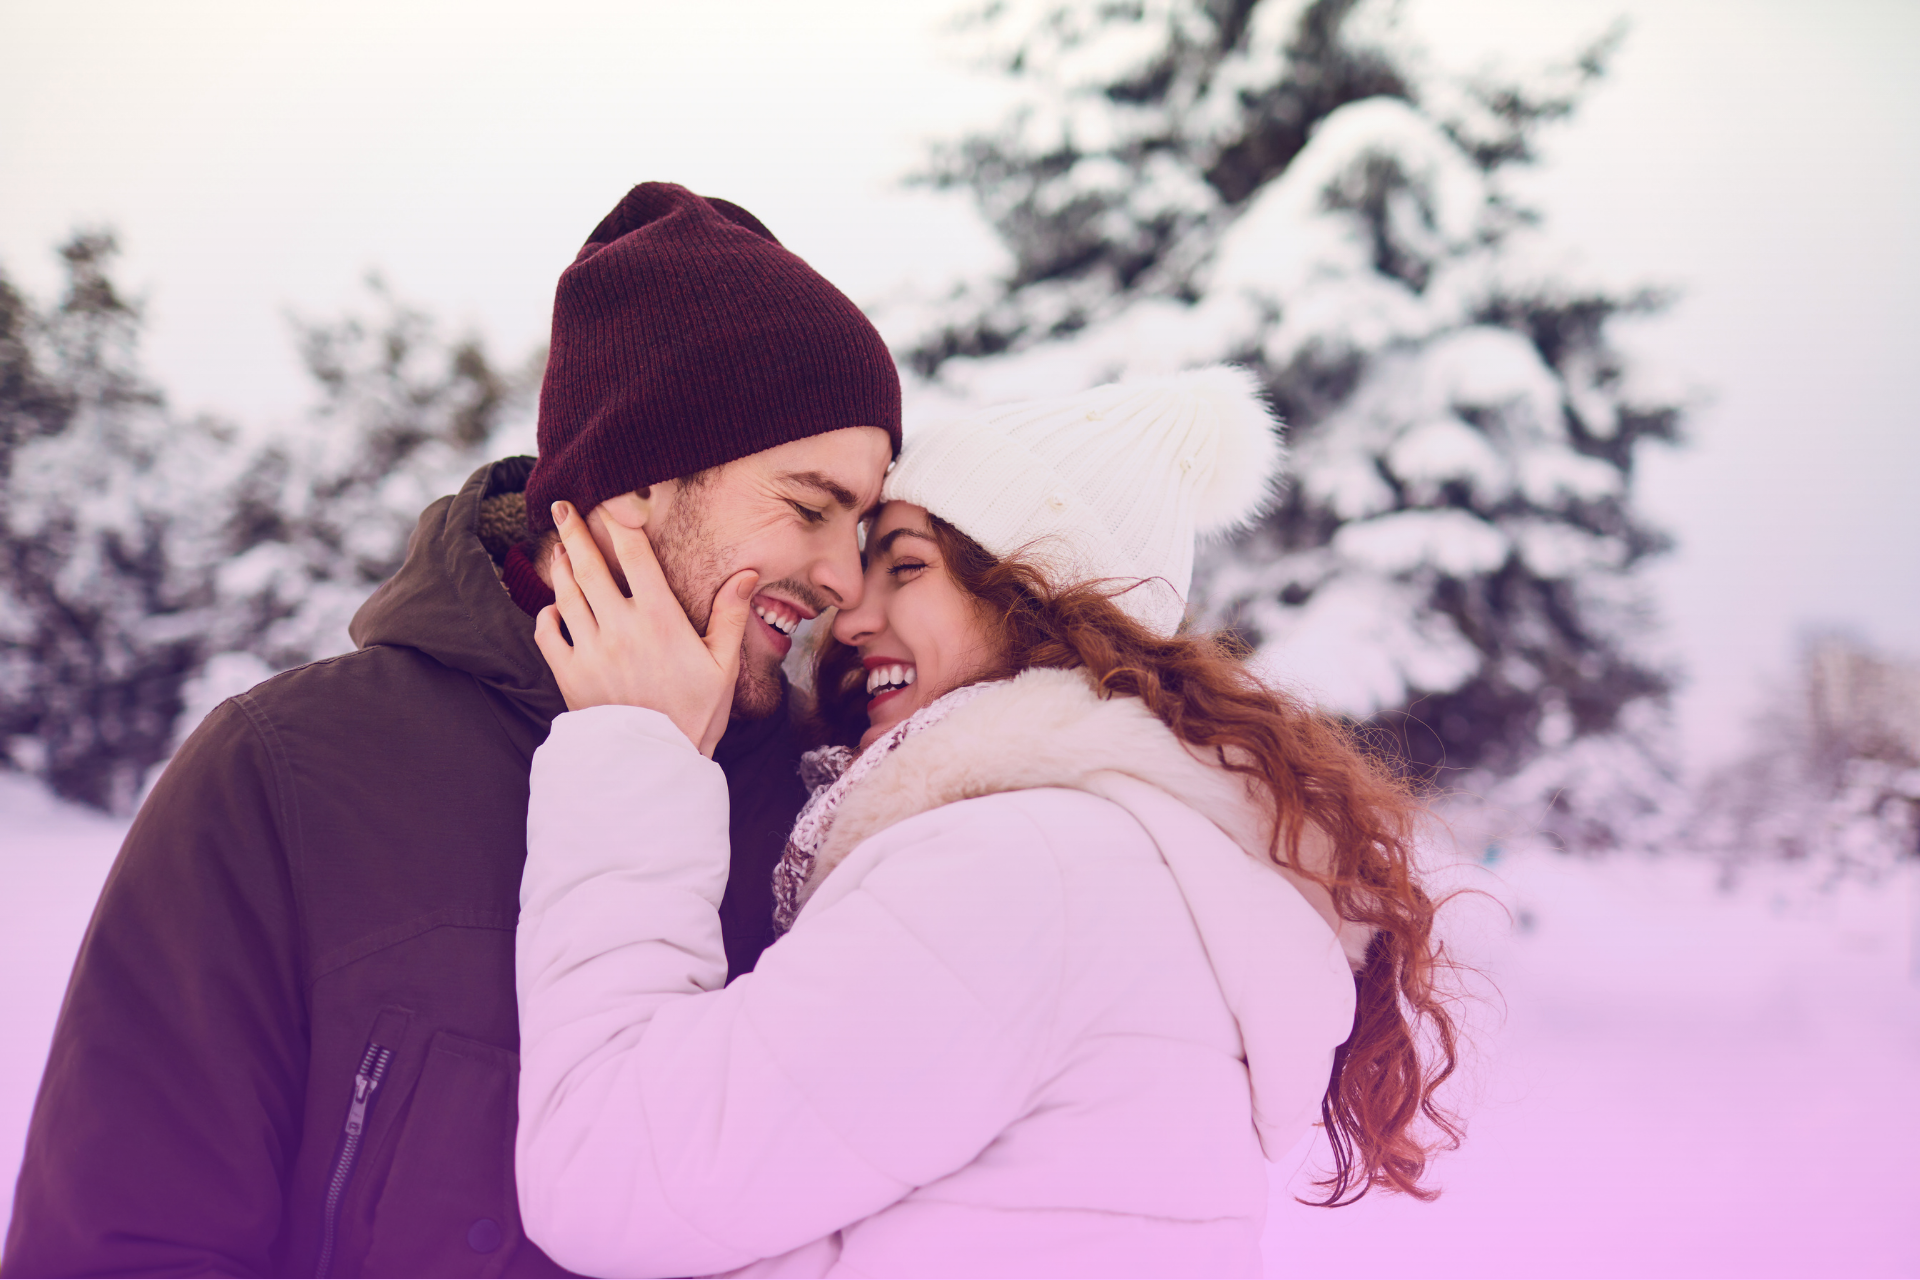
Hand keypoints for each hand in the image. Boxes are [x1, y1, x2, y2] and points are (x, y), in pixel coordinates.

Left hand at [534, 501, 758, 757]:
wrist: (656, 764)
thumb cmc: (696, 715)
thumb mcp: (723, 666)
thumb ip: (732, 616)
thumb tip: (748, 574)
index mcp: (660, 619)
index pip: (634, 554)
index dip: (619, 520)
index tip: (608, 499)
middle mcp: (620, 628)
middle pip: (589, 565)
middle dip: (574, 531)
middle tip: (562, 507)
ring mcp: (590, 650)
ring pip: (565, 594)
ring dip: (559, 566)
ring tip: (558, 548)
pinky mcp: (569, 675)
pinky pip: (547, 634)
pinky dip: (546, 615)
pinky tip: (553, 608)